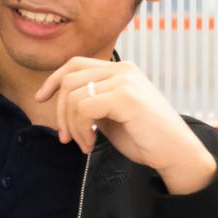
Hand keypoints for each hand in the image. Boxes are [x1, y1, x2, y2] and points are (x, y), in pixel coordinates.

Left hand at [35, 58, 217, 193]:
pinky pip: (84, 108)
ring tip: (85, 143)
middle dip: (61, 112)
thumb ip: (93, 103)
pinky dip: (81, 129)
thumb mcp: (113, 115)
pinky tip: (92, 143)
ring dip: (72, 125)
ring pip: (74, 96)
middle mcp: (123, 70)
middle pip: (70, 80)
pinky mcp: (125, 97)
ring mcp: (125, 81)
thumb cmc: (147, 138)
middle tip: (67, 138)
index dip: (53, 80)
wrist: (176, 153)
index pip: (75, 64)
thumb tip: (62, 102)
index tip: (41, 98)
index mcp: (121, 70)